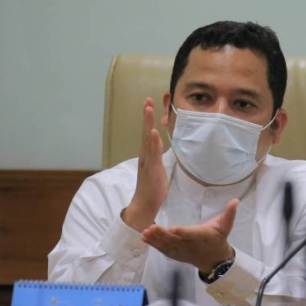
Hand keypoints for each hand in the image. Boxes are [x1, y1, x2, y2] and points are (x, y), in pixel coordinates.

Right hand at [122, 98, 168, 231]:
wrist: (145, 205)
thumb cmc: (153, 189)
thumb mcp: (158, 169)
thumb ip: (158, 157)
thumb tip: (160, 147)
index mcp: (147, 155)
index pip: (149, 133)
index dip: (149, 119)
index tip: (149, 104)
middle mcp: (145, 155)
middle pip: (146, 132)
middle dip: (147, 116)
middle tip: (147, 100)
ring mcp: (147, 161)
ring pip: (148, 139)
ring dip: (148, 123)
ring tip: (148, 109)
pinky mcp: (151, 169)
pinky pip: (152, 153)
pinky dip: (153, 141)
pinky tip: (154, 131)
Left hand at [141, 199, 239, 272]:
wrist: (214, 261)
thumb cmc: (218, 240)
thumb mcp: (226, 227)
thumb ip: (229, 214)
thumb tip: (236, 200)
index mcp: (202, 237)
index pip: (191, 234)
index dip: (182, 232)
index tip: (173, 229)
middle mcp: (190, 245)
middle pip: (175, 240)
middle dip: (163, 235)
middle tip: (151, 228)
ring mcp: (181, 251)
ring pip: (167, 246)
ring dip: (155, 240)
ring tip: (145, 232)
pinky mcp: (175, 254)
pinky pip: (163, 250)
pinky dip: (153, 245)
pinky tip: (144, 238)